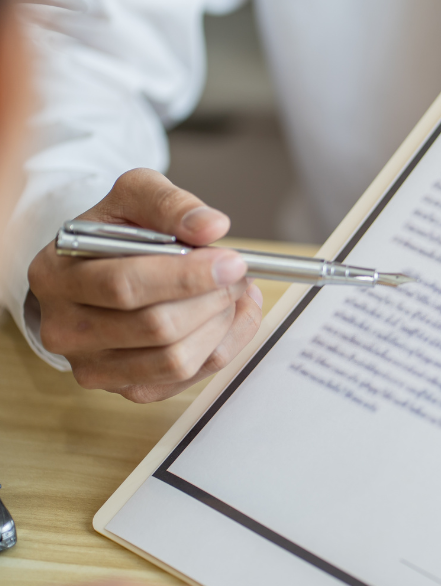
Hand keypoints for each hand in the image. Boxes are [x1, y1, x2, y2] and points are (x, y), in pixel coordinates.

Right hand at [28, 169, 262, 402]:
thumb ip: (170, 204)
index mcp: (56, 276)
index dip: (187, 277)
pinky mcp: (127, 390)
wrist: (100, 269)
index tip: (232, 261)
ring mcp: (94, 367)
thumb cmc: (116, 232)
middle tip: (238, 272)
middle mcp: (65, 329)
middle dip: (212, 298)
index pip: (126, 286)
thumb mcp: (134, 196)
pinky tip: (231, 314)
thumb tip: (212, 227)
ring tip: (234, 291)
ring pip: (176, 360)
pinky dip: (225, 345)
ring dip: (221, 323)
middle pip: (157, 327)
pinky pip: (189, 378)